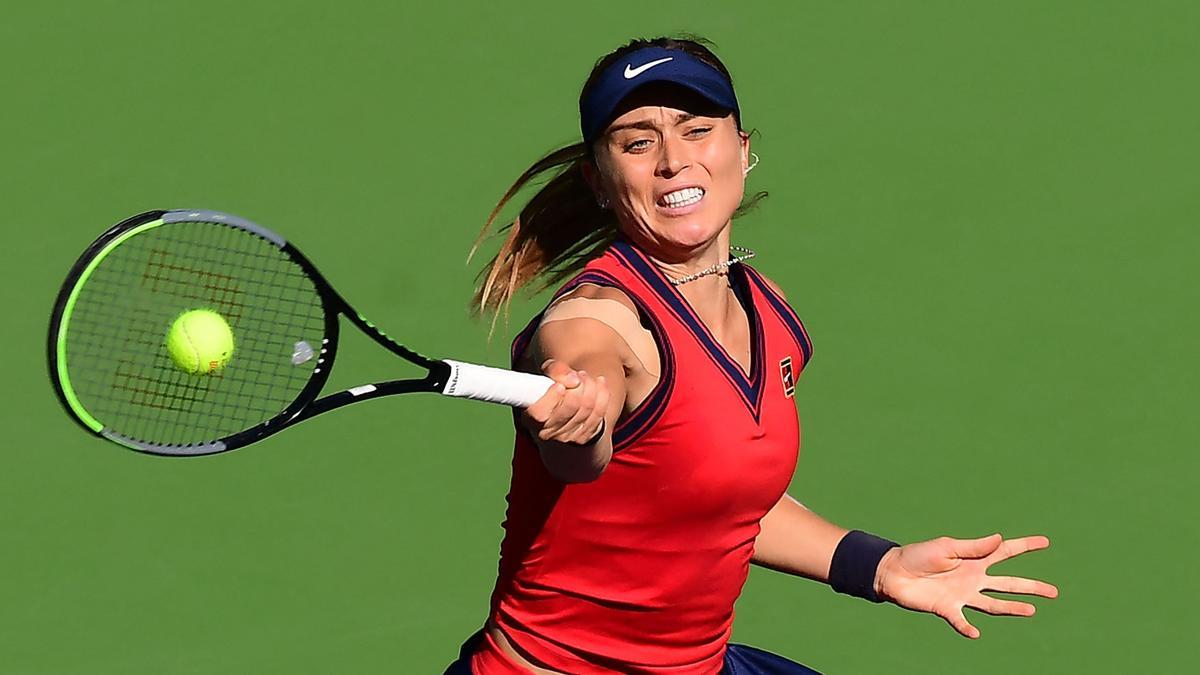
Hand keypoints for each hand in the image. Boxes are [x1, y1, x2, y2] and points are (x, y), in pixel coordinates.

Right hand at [523, 359, 609, 445]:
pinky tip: (599, 383)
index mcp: (531, 417)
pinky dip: (602, 394)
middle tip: (578, 375)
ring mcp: (567, 436)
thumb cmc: (552, 388)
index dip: (552, 396)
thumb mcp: (547, 374)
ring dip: (591, 386)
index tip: (560, 384)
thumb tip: (574, 379)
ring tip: (585, 378)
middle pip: (571, 405)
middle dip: (579, 384)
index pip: (540, 412)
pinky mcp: (584, 437)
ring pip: (587, 408)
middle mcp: (548, 432)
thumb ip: (556, 370)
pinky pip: (599, 413)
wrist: (567, 407)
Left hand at [875, 533, 1058, 638]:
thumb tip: (1000, 539)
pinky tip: (975, 634)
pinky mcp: (947, 608)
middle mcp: (973, 579)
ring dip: (1011, 608)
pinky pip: (960, 621)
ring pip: (993, 604)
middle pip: (1008, 583)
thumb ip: (973, 547)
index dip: (1025, 546)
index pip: (1005, 552)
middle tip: (1054, 592)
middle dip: (1031, 587)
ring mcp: (962, 595)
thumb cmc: (918, 555)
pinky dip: (967, 628)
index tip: (1045, 541)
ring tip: (1031, 611)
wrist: (894, 572)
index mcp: (974, 560)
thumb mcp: (946, 546)